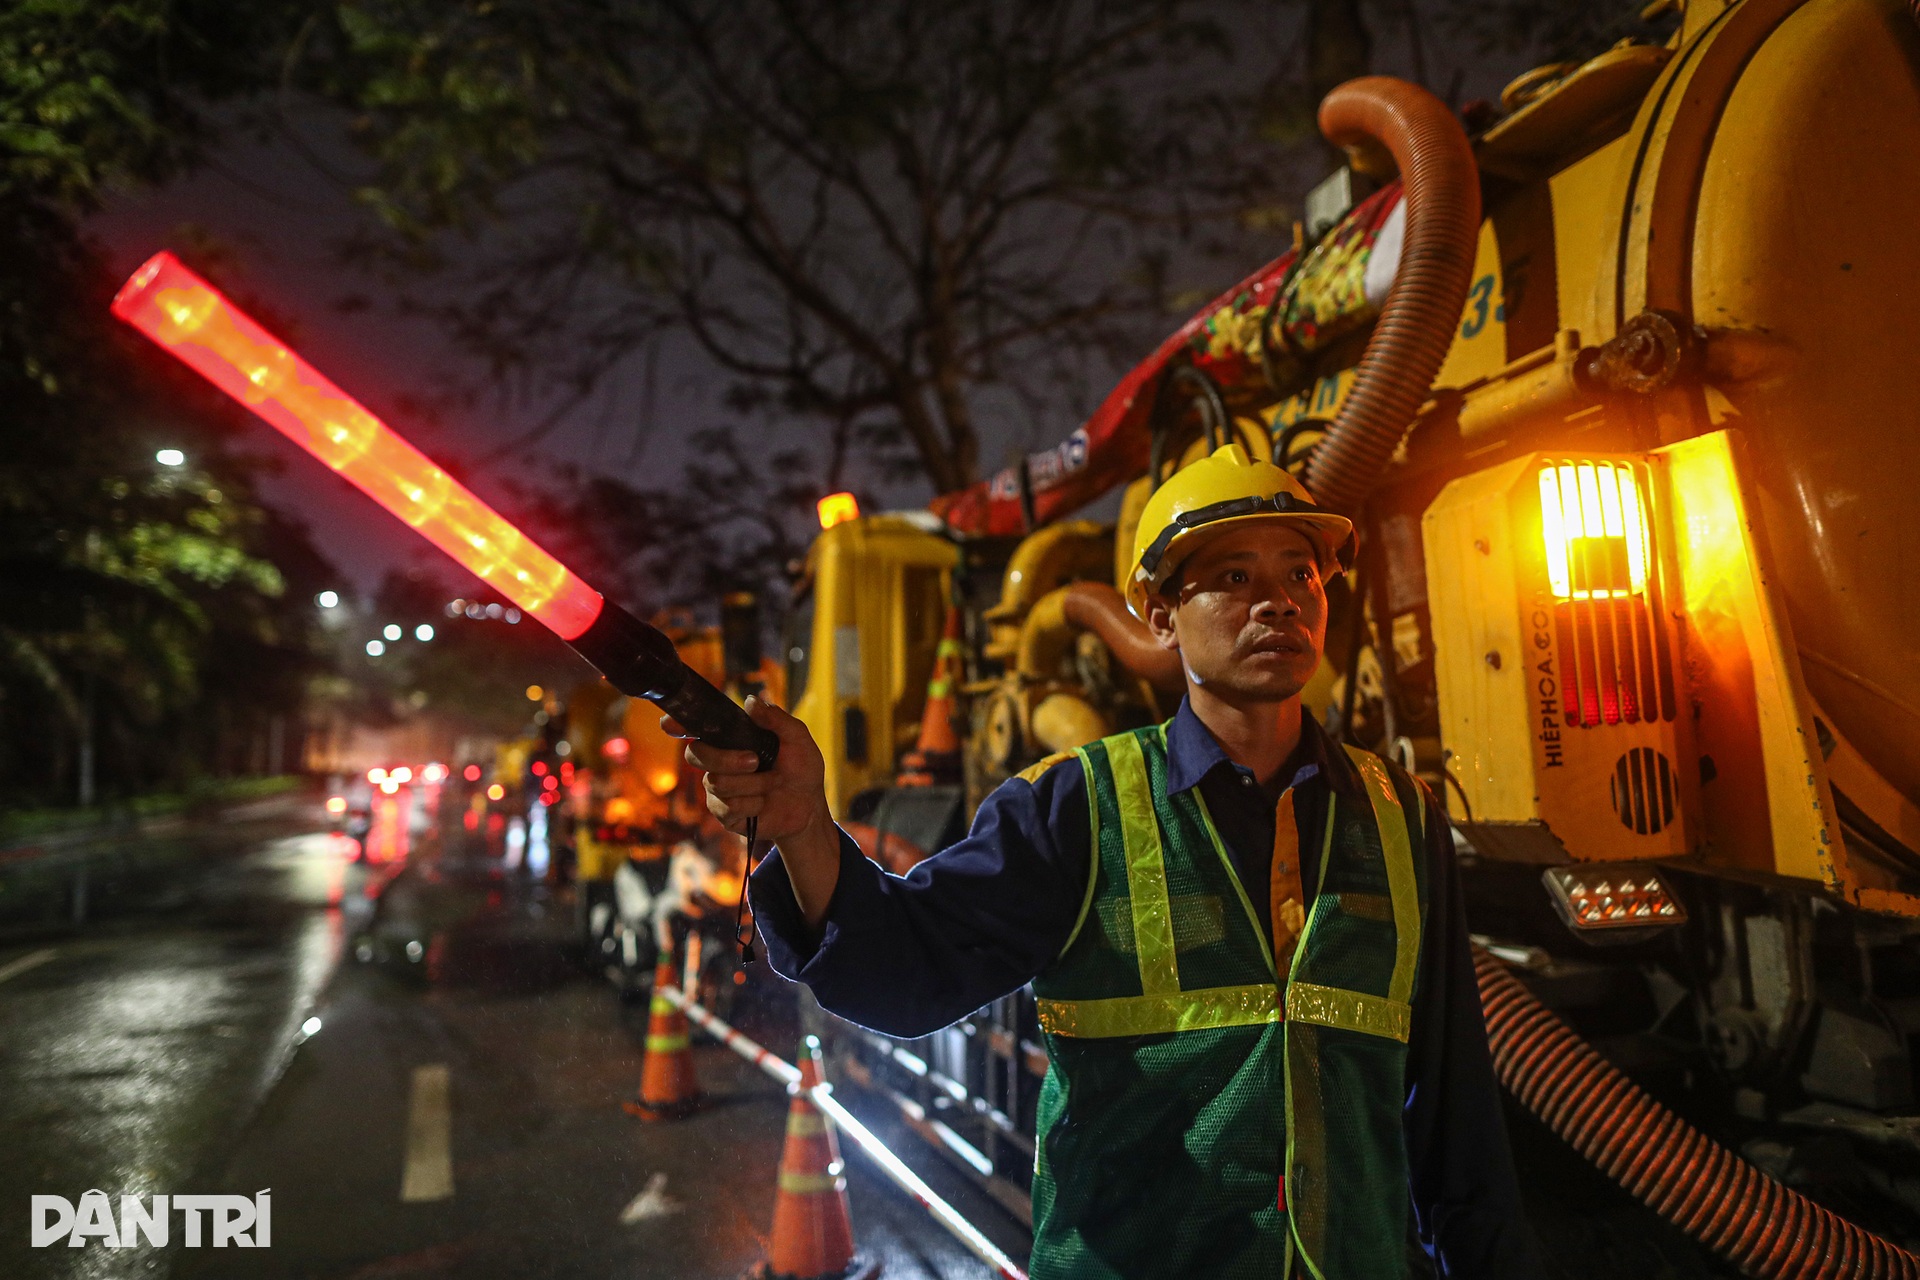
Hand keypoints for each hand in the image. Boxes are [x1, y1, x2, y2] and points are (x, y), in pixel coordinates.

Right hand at [666, 696, 839, 926]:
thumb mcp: (797, 738)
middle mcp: (718, 762)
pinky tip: (764, 803)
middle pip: (696, 754)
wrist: (810, 806)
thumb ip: (776, 719)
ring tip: (771, 784)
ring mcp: (719, 789)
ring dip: (752, 784)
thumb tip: (751, 701)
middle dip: (726, 758)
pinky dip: (752, 804)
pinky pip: (726, 807)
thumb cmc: (802, 768)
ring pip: (716, 783)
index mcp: (732, 739)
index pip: (697, 729)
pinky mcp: (724, 814)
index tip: (668, 725)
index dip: (678, 726)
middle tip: (756, 761)